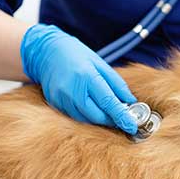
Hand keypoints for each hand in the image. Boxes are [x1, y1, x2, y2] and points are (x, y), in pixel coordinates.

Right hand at [20, 24, 137, 133]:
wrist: (47, 51)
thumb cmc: (78, 55)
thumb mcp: (101, 64)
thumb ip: (117, 85)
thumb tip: (131, 102)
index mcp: (86, 76)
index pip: (108, 102)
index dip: (121, 116)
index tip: (132, 127)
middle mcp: (72, 90)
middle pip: (96, 116)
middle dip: (112, 120)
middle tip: (123, 119)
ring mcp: (61, 99)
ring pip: (85, 120)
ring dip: (100, 120)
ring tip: (108, 113)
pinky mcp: (55, 104)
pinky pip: (75, 117)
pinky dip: (87, 116)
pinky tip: (92, 109)